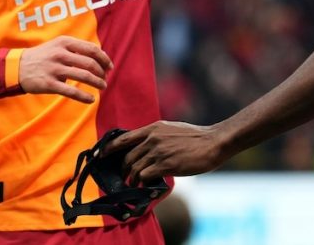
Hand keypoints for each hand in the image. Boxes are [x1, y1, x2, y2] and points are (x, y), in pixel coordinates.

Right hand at [17, 36, 112, 103]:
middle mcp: (60, 54)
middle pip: (90, 63)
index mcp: (65, 42)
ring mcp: (55, 69)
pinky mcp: (50, 84)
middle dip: (102, 72)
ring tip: (103, 87)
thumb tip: (99, 57)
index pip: (92, 49)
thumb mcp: (58, 45)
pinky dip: (84, 96)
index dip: (104, 59)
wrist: (18, 67)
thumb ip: (76, 48)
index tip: (110, 66)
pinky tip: (91, 99)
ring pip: (84, 76)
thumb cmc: (43, 56)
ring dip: (97, 83)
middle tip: (106, 79)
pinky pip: (72, 92)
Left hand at [106, 121, 229, 183]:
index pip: (124, 138)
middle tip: (125, 177)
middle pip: (127, 157)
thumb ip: (157, 135)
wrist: (214, 142)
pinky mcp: (165, 164)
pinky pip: (144, 176)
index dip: (109, 148)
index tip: (100, 155)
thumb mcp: (172, 129)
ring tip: (135, 184)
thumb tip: (145, 146)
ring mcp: (158, 151)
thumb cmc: (196, 137)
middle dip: (123, 170)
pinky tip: (147, 184)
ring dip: (132, 179)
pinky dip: (143, 182)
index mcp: (153, 128)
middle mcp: (152, 138)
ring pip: (134, 168)